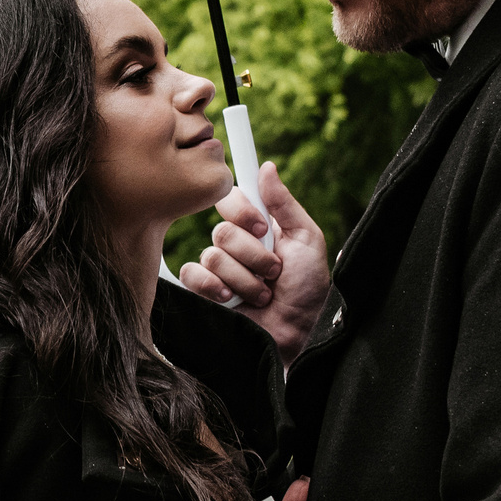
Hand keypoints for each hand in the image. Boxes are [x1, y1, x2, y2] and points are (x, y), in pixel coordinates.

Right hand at [175, 161, 330, 362]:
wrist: (297, 333)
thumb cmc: (308, 289)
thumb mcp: (307, 240)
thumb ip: (285, 204)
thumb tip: (267, 167)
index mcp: (258, 227)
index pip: (232, 199)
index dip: (242, 210)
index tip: (262, 227)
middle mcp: (235, 244)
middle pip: (223, 230)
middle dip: (254, 255)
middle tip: (273, 273)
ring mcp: (218, 269)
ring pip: (212, 256)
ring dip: (244, 278)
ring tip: (262, 294)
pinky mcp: (203, 292)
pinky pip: (192, 275)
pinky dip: (214, 287)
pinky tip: (232, 300)